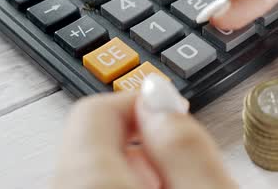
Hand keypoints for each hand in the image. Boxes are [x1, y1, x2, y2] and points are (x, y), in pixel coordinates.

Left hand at [53, 77, 235, 188]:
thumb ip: (185, 143)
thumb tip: (159, 97)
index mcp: (91, 182)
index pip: (95, 109)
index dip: (142, 103)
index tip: (172, 115)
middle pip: (92, 139)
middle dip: (142, 142)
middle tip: (179, 167)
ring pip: (93, 168)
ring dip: (135, 169)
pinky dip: (121, 188)